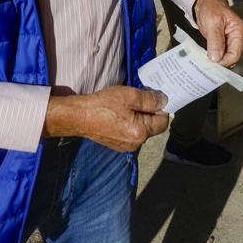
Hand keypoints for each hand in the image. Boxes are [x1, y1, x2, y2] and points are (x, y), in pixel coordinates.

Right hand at [43, 86, 168, 151]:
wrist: (78, 116)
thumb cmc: (103, 105)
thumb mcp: (130, 96)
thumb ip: (150, 99)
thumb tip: (165, 101)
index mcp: (141, 133)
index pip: (163, 122)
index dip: (161, 108)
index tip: (153, 97)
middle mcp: (135, 144)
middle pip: (153, 126)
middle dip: (149, 112)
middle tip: (138, 98)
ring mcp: (125, 146)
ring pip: (142, 129)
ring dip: (139, 117)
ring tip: (126, 105)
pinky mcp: (116, 144)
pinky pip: (131, 133)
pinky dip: (129, 123)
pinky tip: (118, 114)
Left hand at [193, 0, 242, 66]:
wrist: (205, 2)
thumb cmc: (211, 7)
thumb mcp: (212, 22)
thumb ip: (215, 41)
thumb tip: (216, 58)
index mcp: (240, 32)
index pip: (235, 54)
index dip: (224, 61)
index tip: (211, 63)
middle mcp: (239, 38)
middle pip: (233, 58)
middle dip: (221, 62)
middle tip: (207, 63)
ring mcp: (233, 41)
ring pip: (227, 58)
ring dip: (217, 60)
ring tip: (206, 59)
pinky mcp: (226, 42)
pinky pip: (223, 54)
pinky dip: (216, 57)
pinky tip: (208, 56)